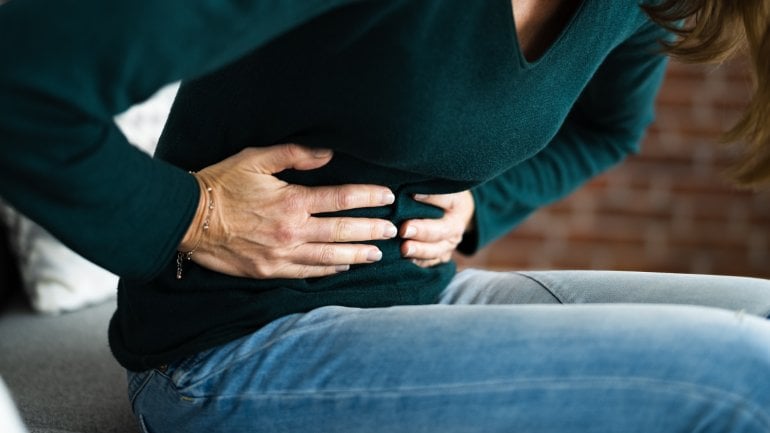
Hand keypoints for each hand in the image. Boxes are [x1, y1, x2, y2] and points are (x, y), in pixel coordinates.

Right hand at [179, 144, 396, 278]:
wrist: (187, 218)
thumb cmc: (221, 183)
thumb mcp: (256, 158)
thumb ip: (295, 155)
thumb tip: (328, 154)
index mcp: (292, 202)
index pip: (341, 199)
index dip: (368, 197)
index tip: (387, 196)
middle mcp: (292, 231)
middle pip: (343, 231)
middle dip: (371, 231)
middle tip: (392, 231)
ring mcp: (281, 255)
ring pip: (330, 257)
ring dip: (357, 255)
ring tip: (378, 254)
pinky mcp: (269, 271)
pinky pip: (307, 273)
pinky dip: (328, 270)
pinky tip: (343, 267)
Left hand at [400, 191, 474, 267]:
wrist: (456, 214)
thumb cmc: (444, 197)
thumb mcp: (442, 189)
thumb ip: (431, 192)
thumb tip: (413, 193)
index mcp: (457, 210)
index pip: (447, 202)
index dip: (431, 200)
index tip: (413, 195)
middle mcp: (455, 232)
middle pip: (440, 232)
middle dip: (422, 232)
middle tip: (405, 230)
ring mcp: (447, 247)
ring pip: (436, 252)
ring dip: (420, 251)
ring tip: (404, 249)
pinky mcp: (439, 258)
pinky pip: (429, 263)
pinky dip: (418, 262)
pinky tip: (404, 260)